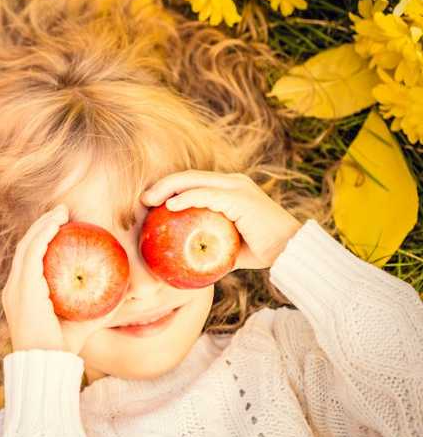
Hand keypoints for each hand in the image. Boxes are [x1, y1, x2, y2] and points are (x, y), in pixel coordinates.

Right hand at [3, 204, 113, 357]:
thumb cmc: (63, 350)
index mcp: (22, 295)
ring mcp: (15, 289)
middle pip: (25, 247)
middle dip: (42, 226)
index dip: (42, 239)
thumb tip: (126, 294)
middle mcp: (13, 289)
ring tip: (61, 212)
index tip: (62, 225)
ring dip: (43, 226)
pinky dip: (43, 236)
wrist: (46, 366)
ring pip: (26, 247)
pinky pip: (32, 255)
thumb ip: (100, 308)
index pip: (29, 259)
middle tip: (63, 211)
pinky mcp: (22, 290)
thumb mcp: (84, 322)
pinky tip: (56, 225)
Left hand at [142, 170, 301, 269]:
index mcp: (232, 189)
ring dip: (168, 189)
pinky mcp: (240, 198)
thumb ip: (212, 244)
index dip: (171, 187)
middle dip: (164, 185)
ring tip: (149, 200)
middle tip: (143, 199)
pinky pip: (206, 196)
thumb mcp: (230, 245)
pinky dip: (186, 199)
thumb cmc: (264, 251)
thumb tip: (189, 259)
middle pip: (190, 177)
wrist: (292, 252)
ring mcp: (237, 188)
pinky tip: (169, 206)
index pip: (195, 182)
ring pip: (194, 181)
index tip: (151, 201)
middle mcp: (234, 183)